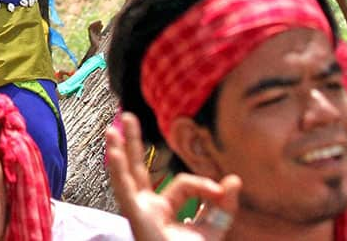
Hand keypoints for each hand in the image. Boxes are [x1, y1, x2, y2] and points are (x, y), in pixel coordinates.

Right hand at [106, 112, 240, 240]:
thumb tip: (234, 179)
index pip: (181, 183)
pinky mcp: (137, 216)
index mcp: (162, 208)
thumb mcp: (213, 228)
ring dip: (120, 150)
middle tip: (129, 118)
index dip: (203, 184)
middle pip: (138, 168)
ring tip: (112, 128)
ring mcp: (139, 211)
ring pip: (127, 175)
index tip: (222, 190)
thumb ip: (223, 205)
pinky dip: (118, 170)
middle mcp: (146, 206)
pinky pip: (125, 190)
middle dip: (134, 143)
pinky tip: (114, 152)